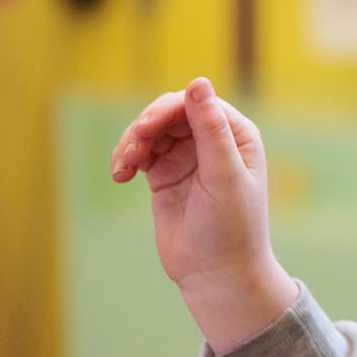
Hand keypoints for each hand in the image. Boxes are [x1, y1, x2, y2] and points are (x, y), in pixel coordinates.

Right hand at [111, 77, 280, 316]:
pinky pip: (140, 153)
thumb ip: (211, 130)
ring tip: (123, 169)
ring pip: (151, 131)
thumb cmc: (231, 227)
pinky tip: (119, 174)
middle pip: (170, 112)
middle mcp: (214, 141)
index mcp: (237, 135)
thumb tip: (198, 82)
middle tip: (130, 153)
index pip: (198, 103)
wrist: (216, 274)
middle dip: (146, 126)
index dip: (168, 109)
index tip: (146, 129)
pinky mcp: (165, 175)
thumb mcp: (223, 176)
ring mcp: (188, 157)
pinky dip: (126, 158)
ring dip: (131, 143)